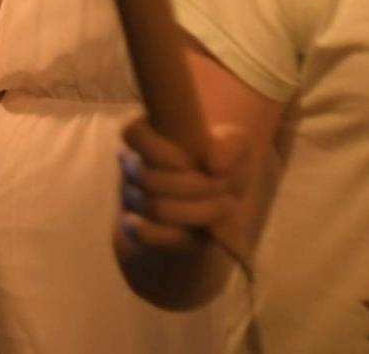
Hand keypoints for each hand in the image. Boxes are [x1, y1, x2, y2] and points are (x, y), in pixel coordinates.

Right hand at [117, 119, 249, 256]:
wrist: (221, 197)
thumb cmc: (223, 162)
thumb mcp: (236, 146)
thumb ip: (229, 147)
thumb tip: (214, 165)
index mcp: (150, 134)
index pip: (133, 132)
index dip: (155, 149)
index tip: (187, 161)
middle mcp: (134, 165)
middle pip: (146, 177)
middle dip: (191, 185)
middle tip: (224, 185)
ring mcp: (133, 198)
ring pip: (152, 207)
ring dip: (194, 210)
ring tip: (228, 204)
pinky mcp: (138, 229)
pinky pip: (144, 235)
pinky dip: (175, 234)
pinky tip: (200, 230)